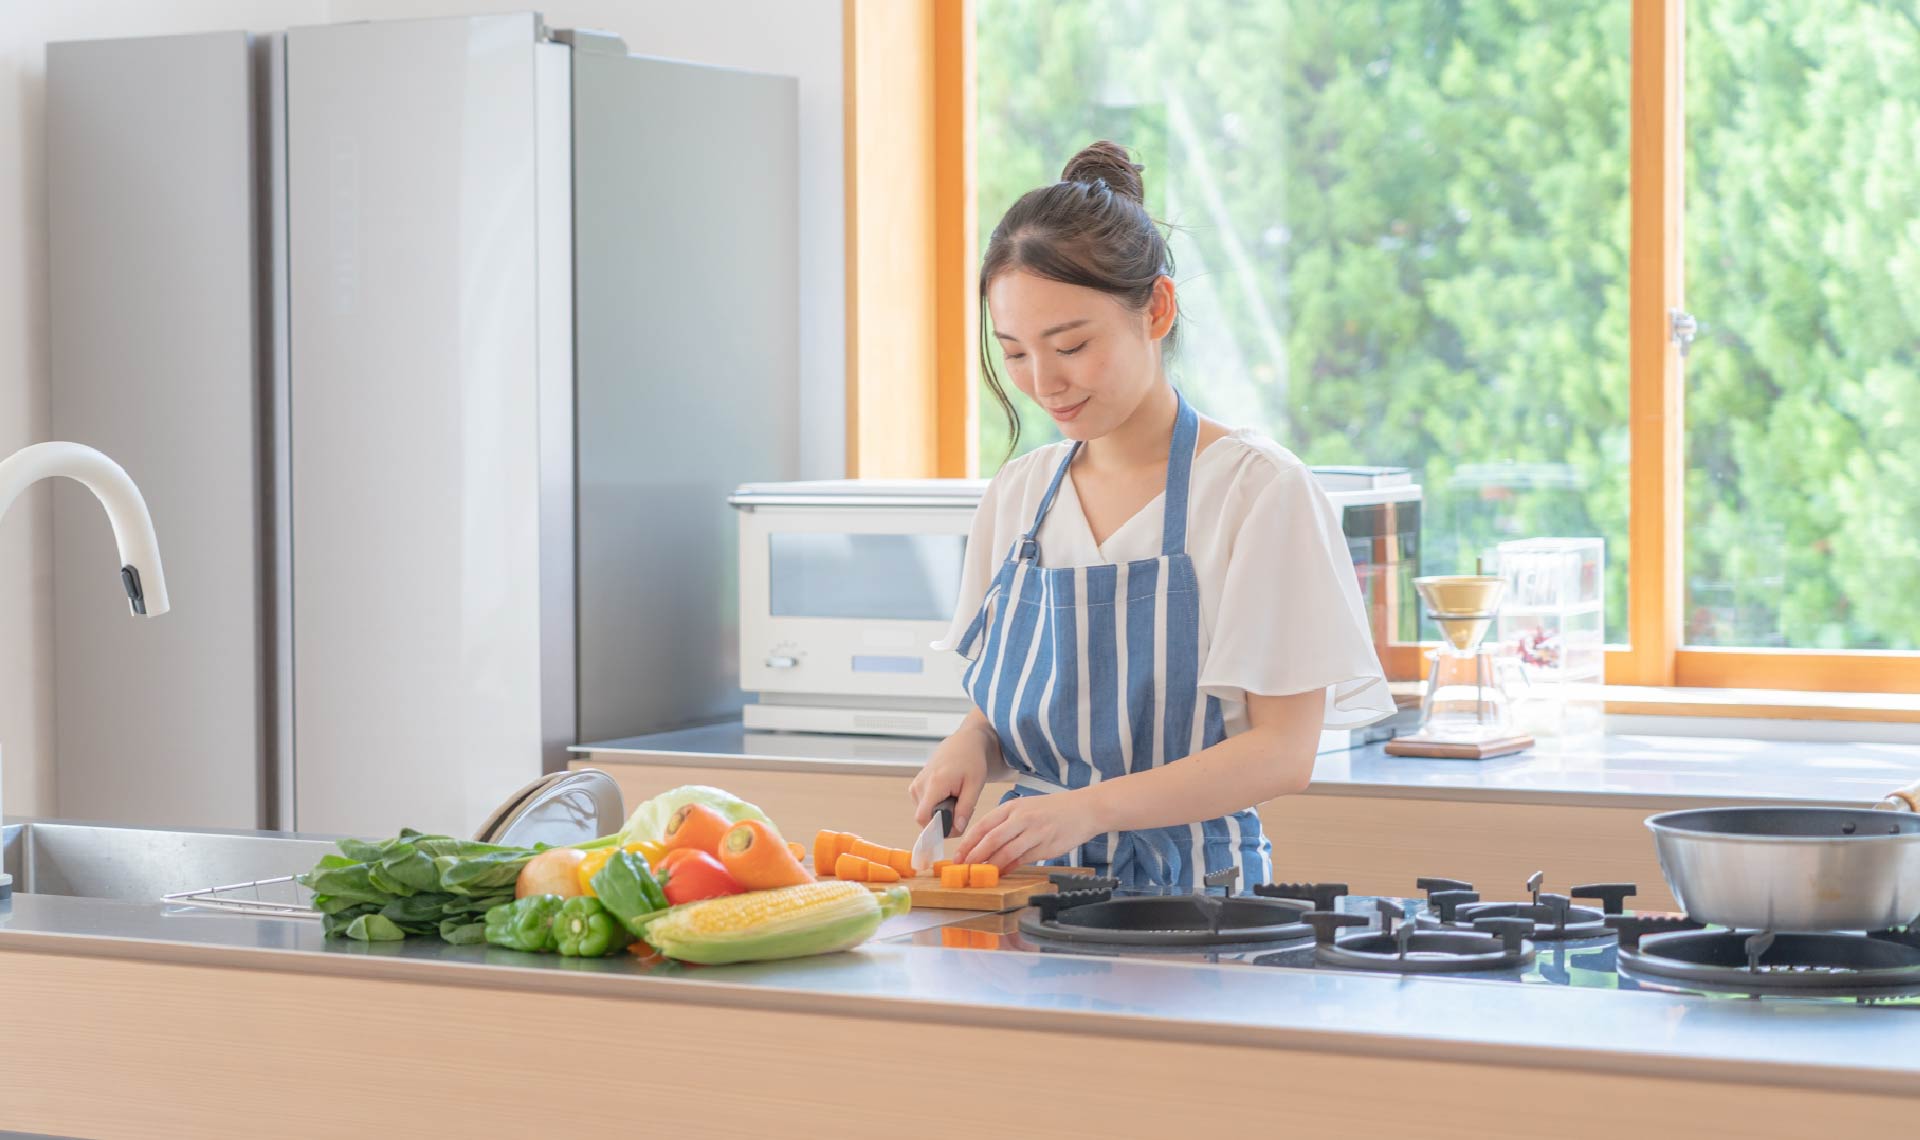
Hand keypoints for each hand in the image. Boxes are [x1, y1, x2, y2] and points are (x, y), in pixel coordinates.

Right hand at [908, 714, 998, 835]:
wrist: (964, 742)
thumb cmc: (972, 761)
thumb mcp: (975, 785)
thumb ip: (965, 809)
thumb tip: (956, 829)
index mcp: (934, 783)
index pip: (923, 818)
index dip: (937, 829)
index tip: (955, 827)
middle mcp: (920, 785)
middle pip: (926, 818)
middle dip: (945, 820)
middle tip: (962, 807)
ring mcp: (916, 786)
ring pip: (926, 814)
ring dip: (942, 813)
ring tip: (957, 798)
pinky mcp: (916, 787)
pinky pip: (925, 806)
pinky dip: (938, 806)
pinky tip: (949, 795)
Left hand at [954, 788, 1105, 871]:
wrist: (1084, 809)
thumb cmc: (1053, 810)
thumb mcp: (1026, 809)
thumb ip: (1006, 825)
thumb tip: (985, 845)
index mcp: (1013, 807)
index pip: (984, 825)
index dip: (968, 842)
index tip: (958, 856)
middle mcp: (1022, 817)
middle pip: (992, 838)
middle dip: (975, 855)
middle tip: (965, 869)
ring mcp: (1035, 831)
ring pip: (1007, 851)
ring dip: (992, 864)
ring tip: (982, 874)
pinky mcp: (1046, 845)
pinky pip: (1023, 859)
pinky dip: (1010, 867)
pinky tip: (1003, 872)